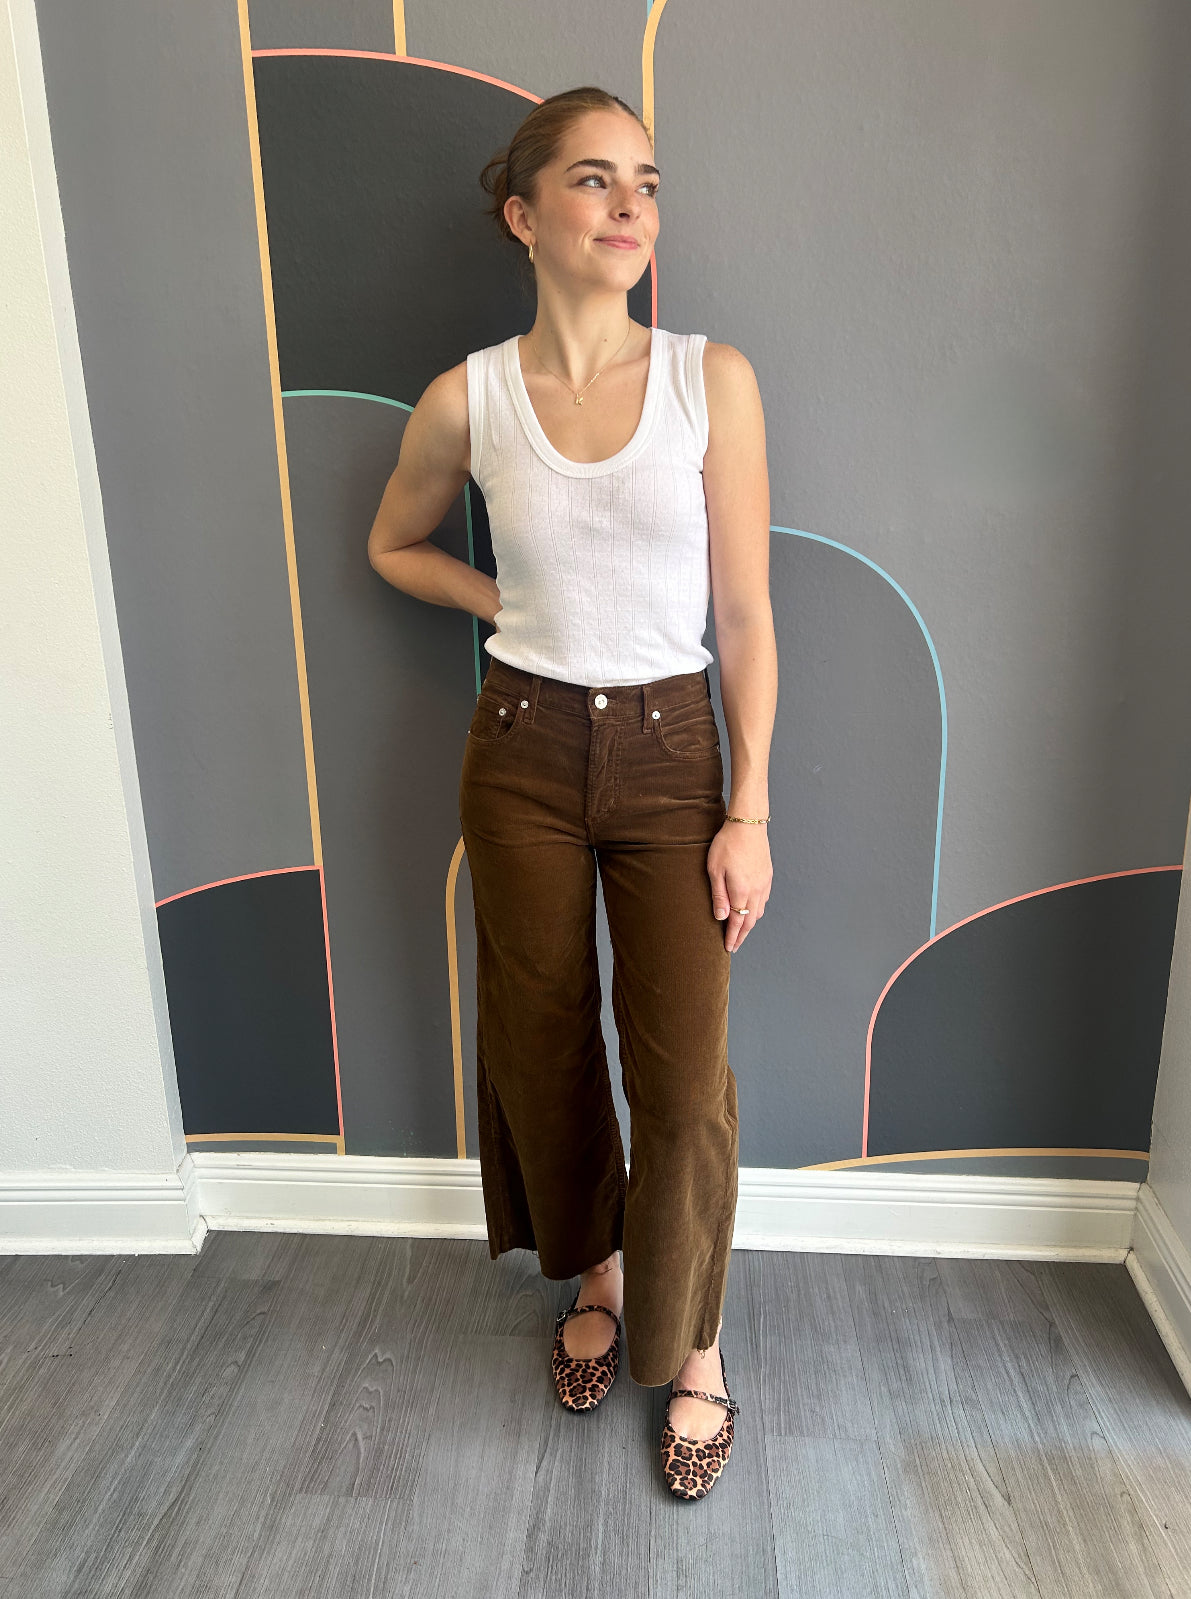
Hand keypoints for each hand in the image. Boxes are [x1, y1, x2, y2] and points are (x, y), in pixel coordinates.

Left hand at [707, 821, 771, 952]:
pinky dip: (757, 911)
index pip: (737, 922)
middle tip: (735, 946)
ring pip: (758, 912)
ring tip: (741, 931)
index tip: (728, 948)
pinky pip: (763, 900)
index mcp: (742, 891)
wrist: (748, 823)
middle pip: (750, 921)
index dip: (733, 937)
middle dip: (742, 936)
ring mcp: (764, 883)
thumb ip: (719, 896)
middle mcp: (756, 891)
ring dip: (750, 924)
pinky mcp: (767, 876)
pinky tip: (751, 910)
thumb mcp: (715, 870)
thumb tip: (722, 918)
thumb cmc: (727, 844)